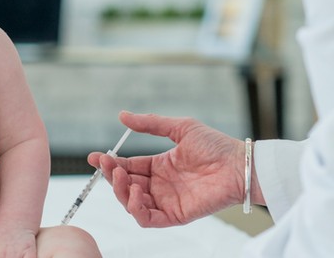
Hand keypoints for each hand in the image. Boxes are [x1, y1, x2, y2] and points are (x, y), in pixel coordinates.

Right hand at [87, 111, 246, 227]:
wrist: (239, 165)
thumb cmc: (216, 146)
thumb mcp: (180, 128)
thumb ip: (150, 124)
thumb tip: (122, 116)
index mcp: (159, 166)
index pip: (128, 166)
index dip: (110, 163)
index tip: (95, 156)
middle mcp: (160, 185)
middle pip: (125, 185)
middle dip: (111, 176)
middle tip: (107, 164)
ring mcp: (166, 201)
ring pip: (131, 203)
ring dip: (120, 191)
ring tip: (122, 176)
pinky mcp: (175, 215)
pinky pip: (148, 218)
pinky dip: (136, 209)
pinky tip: (135, 193)